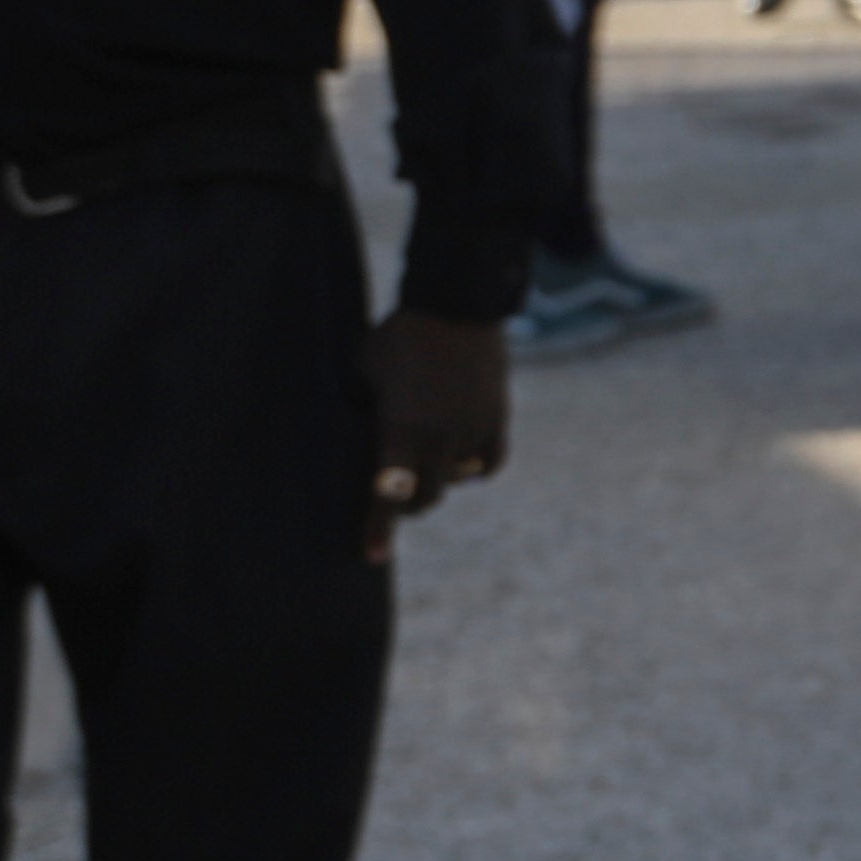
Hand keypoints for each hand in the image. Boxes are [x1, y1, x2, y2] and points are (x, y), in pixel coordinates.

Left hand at [366, 309, 506, 553]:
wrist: (457, 304)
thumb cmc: (399, 337)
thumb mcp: (363, 374)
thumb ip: (367, 412)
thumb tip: (362, 436)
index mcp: (403, 428)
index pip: (389, 492)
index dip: (379, 528)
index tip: (372, 557)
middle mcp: (442, 437)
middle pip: (426, 496)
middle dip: (407, 501)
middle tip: (392, 492)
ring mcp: (474, 429)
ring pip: (457, 480)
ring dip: (439, 477)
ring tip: (425, 455)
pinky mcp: (498, 419)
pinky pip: (487, 463)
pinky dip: (471, 466)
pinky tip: (459, 455)